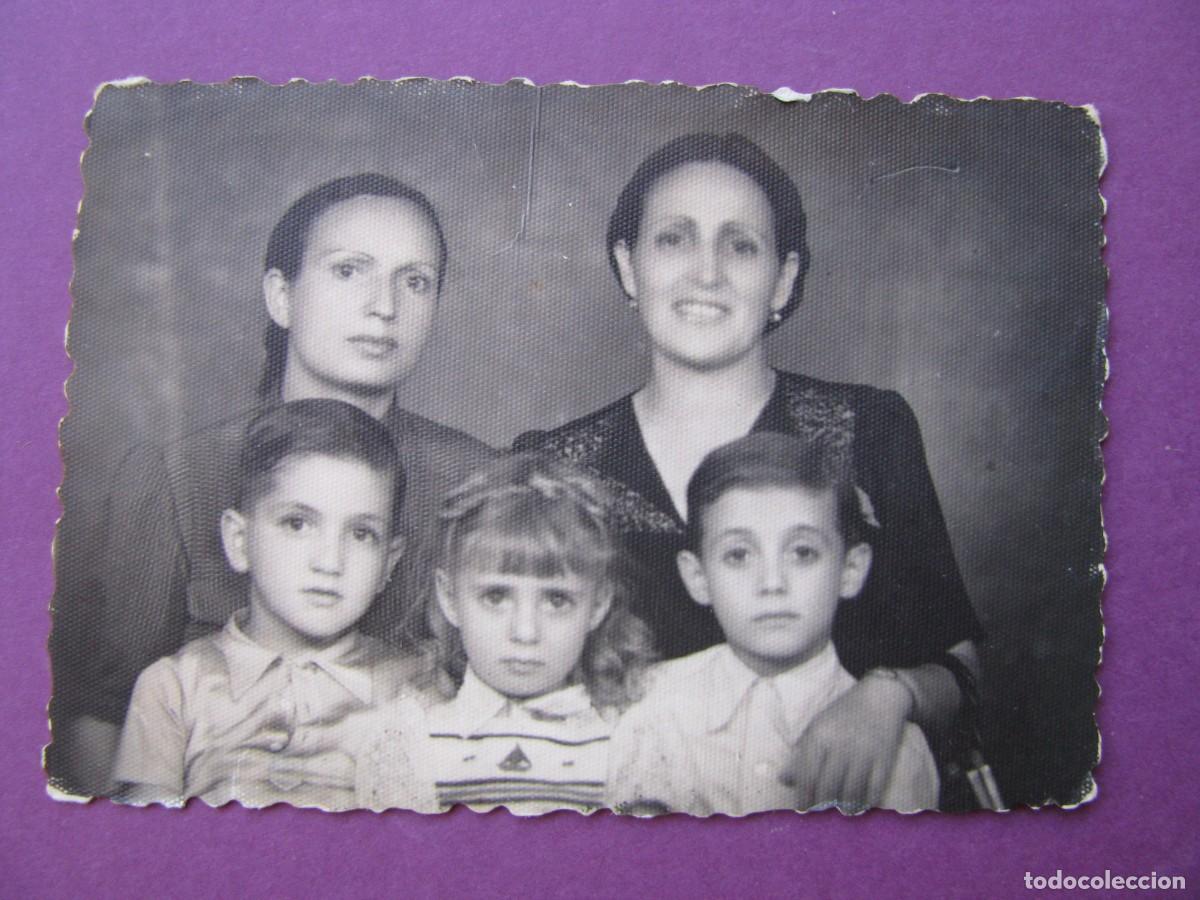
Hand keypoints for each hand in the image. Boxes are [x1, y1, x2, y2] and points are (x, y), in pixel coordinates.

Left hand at [782, 675, 913, 810]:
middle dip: (820, 808)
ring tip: (837, 816)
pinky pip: (873, 792)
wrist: (881, 697)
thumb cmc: (843, 713)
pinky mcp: (884, 761)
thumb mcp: (817, 726)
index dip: (803, 797)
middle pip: (827, 788)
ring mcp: (864, 754)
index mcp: (819, 735)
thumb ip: (801, 754)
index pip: (806, 775)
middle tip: (818, 820)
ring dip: (842, 810)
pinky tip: (858, 808)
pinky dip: (864, 805)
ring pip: (849, 794)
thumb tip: (783, 780)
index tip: (802, 811)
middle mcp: (840, 746)